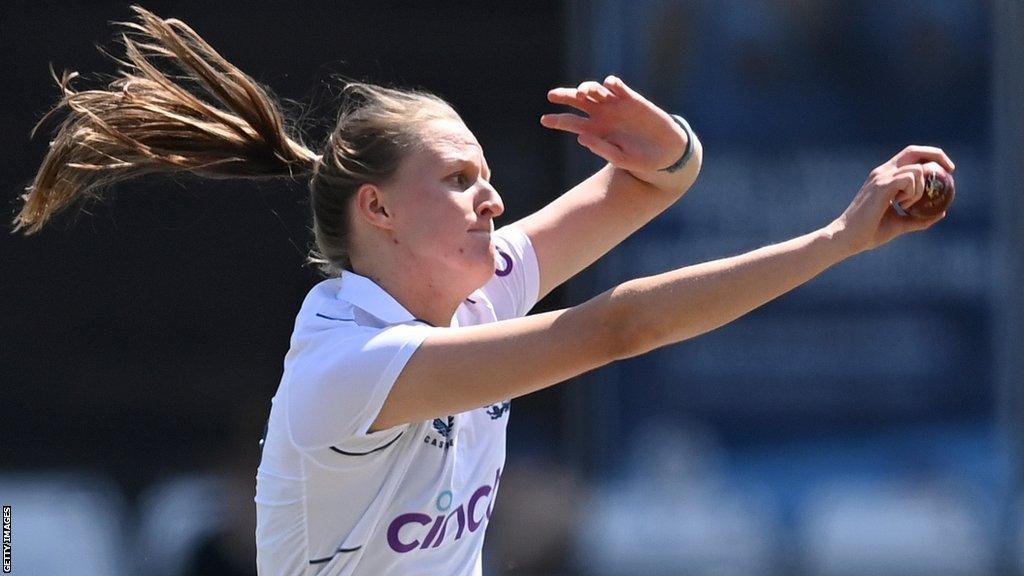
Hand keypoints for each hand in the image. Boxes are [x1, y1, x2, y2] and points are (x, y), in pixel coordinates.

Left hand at [541, 76, 686, 173]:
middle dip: (564, 96)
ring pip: (595, 91)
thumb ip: (602, 149)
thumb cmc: (642, 159)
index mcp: (596, 131)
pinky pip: (618, 87)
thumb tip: (580, 137)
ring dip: (587, 88)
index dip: (557, 120)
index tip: (544, 120)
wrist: (667, 152)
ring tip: (584, 92)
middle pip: (578, 101)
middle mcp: (603, 116)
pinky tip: (609, 86)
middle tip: (552, 95)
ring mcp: (617, 106)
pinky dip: (612, 84)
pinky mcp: (633, 99)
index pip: (571, 123)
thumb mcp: (621, 159)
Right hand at [829, 146, 954, 255]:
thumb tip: (942, 212)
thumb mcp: (900, 224)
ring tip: (906, 206)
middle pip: (914, 151)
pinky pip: (910, 179)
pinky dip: (914, 193)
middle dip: (937, 156)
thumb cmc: (869, 232)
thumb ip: (919, 218)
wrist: (848, 238)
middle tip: (950, 171)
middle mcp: (883, 172)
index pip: (911, 156)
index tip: (947, 172)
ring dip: (921, 189)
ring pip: (916, 170)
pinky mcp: (882, 185)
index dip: (932, 158)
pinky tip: (902, 206)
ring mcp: (881, 177)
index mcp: (885, 177)